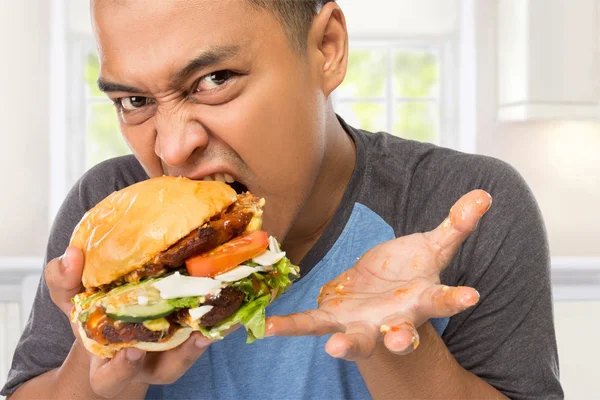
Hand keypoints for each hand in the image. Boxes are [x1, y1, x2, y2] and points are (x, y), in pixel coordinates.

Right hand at [45, 247, 213, 397]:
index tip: (132, 353)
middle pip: (168, 370)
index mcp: (109, 366)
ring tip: (228, 314)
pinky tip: (239, 294)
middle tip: (197, 336)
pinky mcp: (192, 334)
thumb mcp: (72, 299)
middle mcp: (146, 365)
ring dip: (214, 331)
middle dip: (183, 354)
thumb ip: (64, 281)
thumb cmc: (94, 316)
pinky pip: (211, 329)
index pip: (112, 378)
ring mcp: (172, 351)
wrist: (116, 323)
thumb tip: (73, 255)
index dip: (122, 368)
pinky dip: (225, 315)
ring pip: (196, 351)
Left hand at [265, 190, 491, 360]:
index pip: (442, 299)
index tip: (471, 296)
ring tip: (336, 347)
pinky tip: (267, 326)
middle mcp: (394, 319)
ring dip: (346, 343)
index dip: (455, 298)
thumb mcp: (433, 247)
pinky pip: (310, 325)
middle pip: (401, 332)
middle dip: (401, 339)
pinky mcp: (333, 319)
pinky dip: (290, 326)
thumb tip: (485, 194)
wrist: (381, 294)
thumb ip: (456, 224)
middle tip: (400, 342)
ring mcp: (362, 324)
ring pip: (356, 339)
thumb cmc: (411, 272)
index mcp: (421, 299)